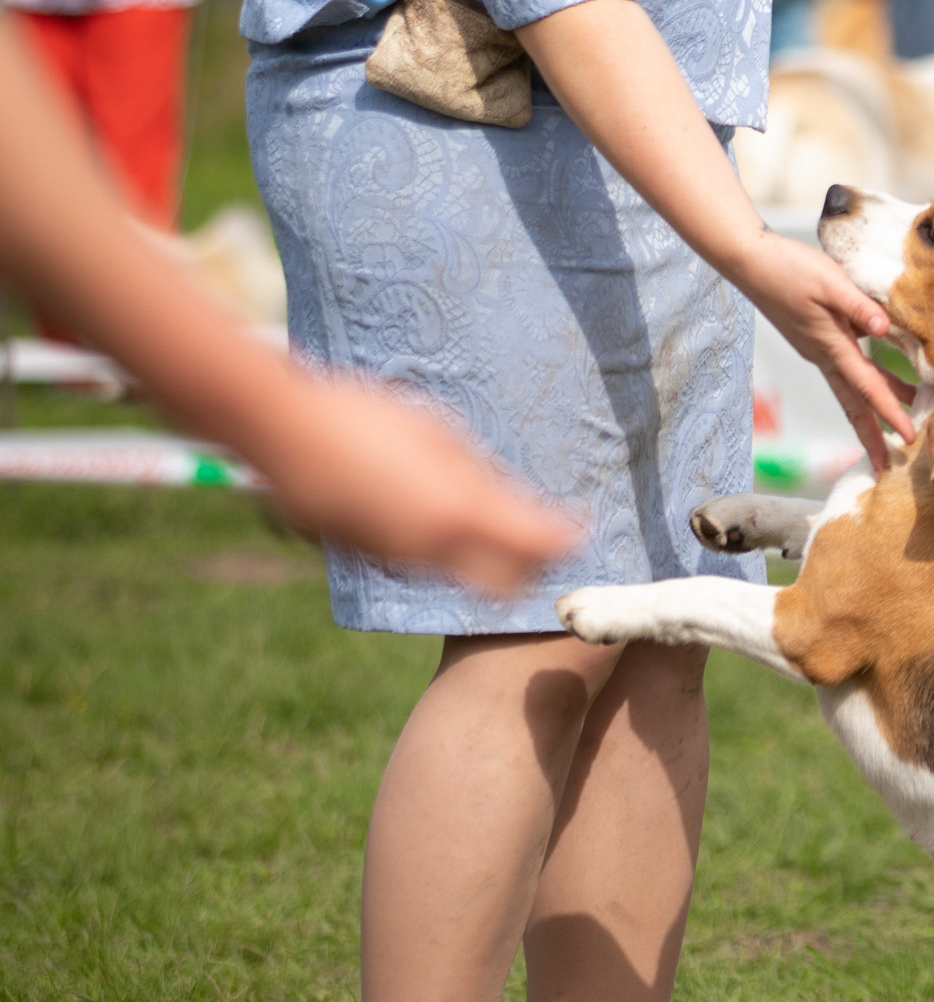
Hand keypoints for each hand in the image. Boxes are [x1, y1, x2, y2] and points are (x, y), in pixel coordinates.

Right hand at [250, 370, 578, 594]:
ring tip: (504, 526)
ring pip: (464, 580)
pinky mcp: (370, 559)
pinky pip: (426, 567)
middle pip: (506, 586)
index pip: (535, 546)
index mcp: (457, 512)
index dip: (566, 540)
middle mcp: (432, 550)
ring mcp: (397, 561)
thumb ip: (481, 474)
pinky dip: (450, 556)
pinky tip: (446, 522)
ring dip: (490, 563)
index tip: (582, 528)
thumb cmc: (365, 414)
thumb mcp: (437, 433)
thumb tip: (517, 499)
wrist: (283, 432)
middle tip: (547, 538)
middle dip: (532, 569)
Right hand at [732, 229, 917, 472]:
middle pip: (853, 404)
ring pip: (851, 386)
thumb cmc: (787, 267)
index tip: (910, 438)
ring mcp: (816, 348)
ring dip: (874, 407)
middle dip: (872, 436)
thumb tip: (885, 331)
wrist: (748, 260)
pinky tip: (884, 372)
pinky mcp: (814, 336)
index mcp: (830, 346)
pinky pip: (846, 367)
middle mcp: (823, 355)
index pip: (867, 388)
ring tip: (903, 420)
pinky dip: (866, 380)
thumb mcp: (830, 281)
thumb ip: (859, 306)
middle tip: (888, 465)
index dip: (891, 414)